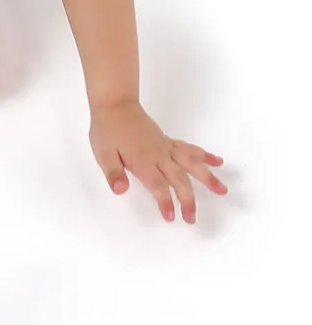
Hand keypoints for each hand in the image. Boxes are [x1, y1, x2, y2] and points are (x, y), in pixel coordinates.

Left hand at [89, 101, 226, 223]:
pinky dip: (204, 155)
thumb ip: (113, 173)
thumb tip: (120, 190)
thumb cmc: (107, 131)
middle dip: (187, 200)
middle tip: (193, 219)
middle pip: (179, 180)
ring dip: (207, 178)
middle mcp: (159, 155)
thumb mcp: (103, 154)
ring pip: (191, 164)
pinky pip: (189, 149)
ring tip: (222, 190)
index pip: (158, 186)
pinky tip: (218, 161)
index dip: (166, 202)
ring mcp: (166, 147)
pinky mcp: (168, 141)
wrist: (115, 105)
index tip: (172, 218)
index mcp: (143, 162)